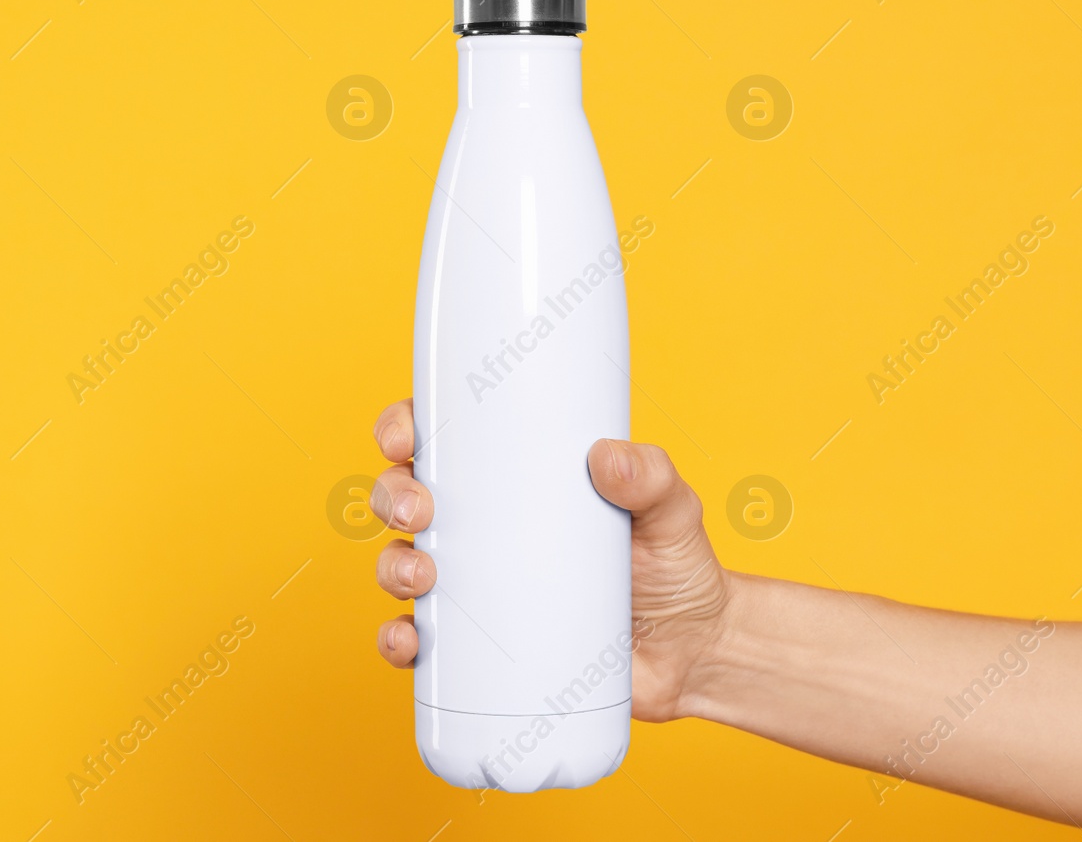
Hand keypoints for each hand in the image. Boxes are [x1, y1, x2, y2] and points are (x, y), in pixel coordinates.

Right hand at [368, 398, 733, 721]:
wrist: (691, 653)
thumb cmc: (675, 566)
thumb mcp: (671, 510)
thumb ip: (652, 476)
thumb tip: (607, 457)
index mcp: (515, 478)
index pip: (444, 438)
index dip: (404, 428)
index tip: (404, 438)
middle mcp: (483, 528)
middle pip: (406, 496)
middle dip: (392, 497)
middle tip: (420, 512)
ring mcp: (477, 588)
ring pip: (401, 564)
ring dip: (390, 566)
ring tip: (422, 578)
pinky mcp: (479, 649)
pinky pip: (418, 642)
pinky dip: (399, 640)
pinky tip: (408, 641)